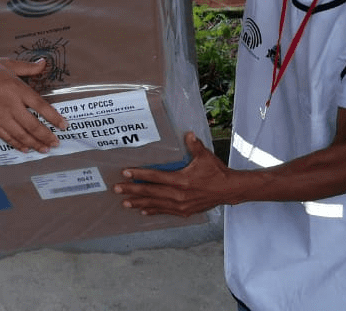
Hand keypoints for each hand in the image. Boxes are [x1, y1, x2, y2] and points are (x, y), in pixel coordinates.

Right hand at [0, 57, 67, 153]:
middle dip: (47, 136)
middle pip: (34, 125)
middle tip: (56, 143)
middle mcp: (11, 105)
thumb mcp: (7, 64)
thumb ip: (27, 67)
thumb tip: (43, 63)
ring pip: (21, 135)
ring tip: (45, 149)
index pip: (41, 106)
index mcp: (17, 89)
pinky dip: (17, 144)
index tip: (64, 125)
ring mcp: (0, 116)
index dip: (54, 118)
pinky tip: (25, 149)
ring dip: (35, 144)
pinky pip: (7, 137)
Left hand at [114, 132, 236, 216]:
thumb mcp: (205, 156)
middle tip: (117, 189)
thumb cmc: (216, 172)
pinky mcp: (184, 212)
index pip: (155, 177)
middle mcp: (178, 195)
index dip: (139, 175)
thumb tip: (188, 134)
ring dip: (139, 202)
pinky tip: (143, 211)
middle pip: (151, 192)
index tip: (125, 173)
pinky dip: (153, 210)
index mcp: (181, 180)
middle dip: (132, 190)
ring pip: (155, 204)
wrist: (228, 190)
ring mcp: (180, 205)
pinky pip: (165, 211)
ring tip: (125, 202)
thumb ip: (194, 145)